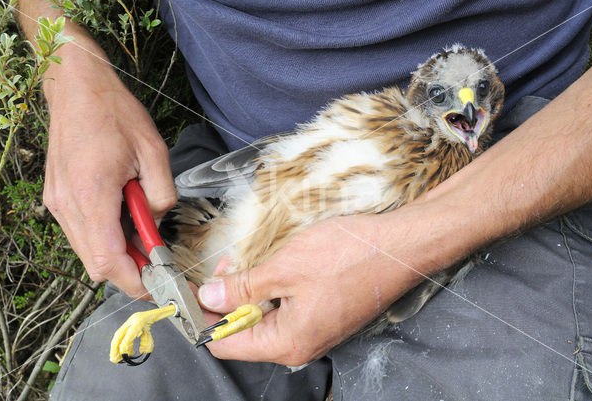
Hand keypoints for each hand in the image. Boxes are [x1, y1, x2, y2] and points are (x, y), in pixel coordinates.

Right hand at [42, 45, 175, 297]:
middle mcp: (68, 205)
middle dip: (128, 271)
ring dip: (115, 253)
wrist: (76, 87)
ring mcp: (57, 202)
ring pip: (87, 251)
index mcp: (92, 195)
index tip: (157, 284)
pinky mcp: (56, 197)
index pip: (109, 261)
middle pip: (96, 264)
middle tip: (156, 259)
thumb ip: (161, 194)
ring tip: (142, 233)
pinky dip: (103, 237)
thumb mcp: (154, 151)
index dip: (134, 281)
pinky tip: (123, 218)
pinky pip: (80, 232)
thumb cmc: (115, 113)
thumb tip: (157, 222)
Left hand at [196, 214, 420, 365]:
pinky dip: (270, 288)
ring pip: (263, 317)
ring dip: (249, 290)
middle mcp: (299, 345)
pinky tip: (272, 265)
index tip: (190, 288)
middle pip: (242, 331)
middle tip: (225, 263)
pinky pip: (284, 309)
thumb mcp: (285, 267)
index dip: (202, 316)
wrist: (401, 246)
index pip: (224, 344)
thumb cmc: (349, 255)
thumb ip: (242, 287)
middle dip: (226, 297)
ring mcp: (313, 331)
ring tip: (248, 260)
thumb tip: (209, 296)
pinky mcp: (323, 315)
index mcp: (286, 342)